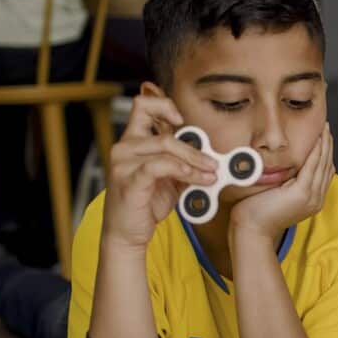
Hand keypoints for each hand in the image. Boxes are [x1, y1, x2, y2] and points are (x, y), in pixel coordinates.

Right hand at [101, 89, 217, 249]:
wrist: (127, 233)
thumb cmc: (145, 203)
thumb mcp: (169, 179)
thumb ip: (183, 162)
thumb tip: (212, 156)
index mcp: (134, 141)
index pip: (143, 105)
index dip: (164, 105)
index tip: (182, 119)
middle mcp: (125, 147)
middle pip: (164, 133)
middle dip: (195, 149)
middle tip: (213, 164)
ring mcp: (123, 163)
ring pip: (165, 147)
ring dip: (194, 162)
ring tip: (209, 175)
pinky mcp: (128, 180)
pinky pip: (158, 166)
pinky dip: (179, 169)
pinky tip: (191, 176)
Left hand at [230, 123, 333, 239]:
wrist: (252, 229)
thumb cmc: (259, 213)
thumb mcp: (279, 194)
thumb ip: (289, 182)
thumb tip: (292, 166)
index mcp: (312, 200)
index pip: (324, 172)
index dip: (326, 154)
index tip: (324, 138)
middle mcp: (316, 199)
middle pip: (327, 166)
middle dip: (328, 145)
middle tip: (327, 128)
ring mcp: (311, 197)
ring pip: (322, 164)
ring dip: (325, 145)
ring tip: (325, 129)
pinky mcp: (302, 193)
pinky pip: (312, 167)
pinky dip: (316, 151)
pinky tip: (317, 140)